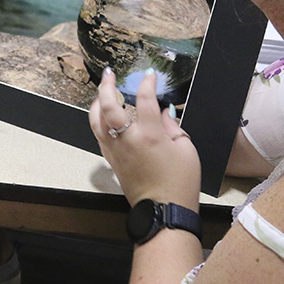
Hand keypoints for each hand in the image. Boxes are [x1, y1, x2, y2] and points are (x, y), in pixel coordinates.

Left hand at [88, 69, 200, 207]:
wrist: (164, 209)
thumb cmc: (180, 181)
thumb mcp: (187, 149)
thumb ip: (172, 126)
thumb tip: (162, 111)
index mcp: (150, 135)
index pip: (145, 99)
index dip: (147, 83)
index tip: (150, 75)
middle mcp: (128, 139)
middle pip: (108, 106)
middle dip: (106, 86)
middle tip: (110, 74)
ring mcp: (115, 150)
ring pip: (96, 121)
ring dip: (97, 103)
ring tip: (103, 93)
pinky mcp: (111, 159)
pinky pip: (99, 135)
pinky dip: (99, 121)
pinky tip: (105, 117)